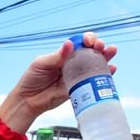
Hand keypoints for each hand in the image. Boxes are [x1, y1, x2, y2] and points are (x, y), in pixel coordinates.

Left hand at [0, 32, 116, 133]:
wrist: (28, 101)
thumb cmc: (31, 79)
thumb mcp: (41, 64)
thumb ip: (56, 56)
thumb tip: (70, 43)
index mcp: (64, 54)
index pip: (79, 42)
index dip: (87, 38)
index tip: (88, 41)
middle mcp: (73, 63)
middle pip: (91, 51)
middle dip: (99, 45)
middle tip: (100, 46)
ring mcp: (78, 75)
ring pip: (96, 63)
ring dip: (106, 56)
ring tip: (111, 51)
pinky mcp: (80, 87)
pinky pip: (94, 80)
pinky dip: (105, 73)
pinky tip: (111, 69)